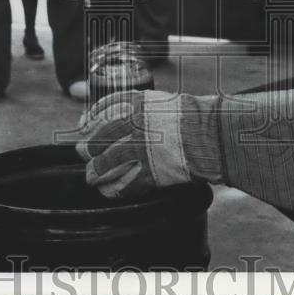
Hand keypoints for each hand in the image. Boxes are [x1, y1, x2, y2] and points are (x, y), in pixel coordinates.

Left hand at [76, 89, 221, 198]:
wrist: (211, 134)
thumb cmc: (193, 117)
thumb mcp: (164, 103)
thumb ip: (143, 110)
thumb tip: (127, 119)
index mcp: (138, 104)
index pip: (104, 109)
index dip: (91, 118)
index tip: (84, 124)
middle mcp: (134, 125)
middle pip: (101, 137)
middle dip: (88, 147)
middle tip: (83, 152)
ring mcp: (140, 150)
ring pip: (107, 163)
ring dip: (97, 171)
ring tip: (91, 176)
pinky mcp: (149, 173)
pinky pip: (124, 185)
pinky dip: (114, 190)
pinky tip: (108, 191)